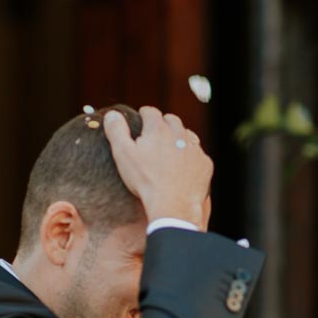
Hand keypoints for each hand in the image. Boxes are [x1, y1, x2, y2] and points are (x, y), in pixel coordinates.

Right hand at [104, 106, 212, 228]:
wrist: (174, 205)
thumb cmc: (145, 180)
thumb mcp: (123, 154)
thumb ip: (117, 131)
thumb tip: (112, 114)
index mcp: (158, 129)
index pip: (150, 112)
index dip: (144, 114)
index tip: (141, 118)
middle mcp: (179, 134)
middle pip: (171, 120)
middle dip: (163, 123)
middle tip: (155, 134)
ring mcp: (195, 149)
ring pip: (187, 135)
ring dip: (178, 138)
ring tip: (170, 148)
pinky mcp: (205, 163)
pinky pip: (198, 154)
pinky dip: (191, 157)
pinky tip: (183, 166)